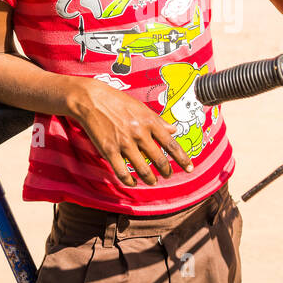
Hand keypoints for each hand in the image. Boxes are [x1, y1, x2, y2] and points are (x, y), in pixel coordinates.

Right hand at [67, 80, 194, 186]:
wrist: (92, 100)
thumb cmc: (118, 101)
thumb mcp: (141, 108)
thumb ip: (158, 120)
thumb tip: (174, 129)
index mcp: (150, 122)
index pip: (171, 144)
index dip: (182, 159)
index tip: (190, 168)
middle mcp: (140, 134)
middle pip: (159, 160)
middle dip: (166, 171)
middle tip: (168, 175)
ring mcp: (124, 143)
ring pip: (143, 169)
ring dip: (150, 179)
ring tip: (152, 181)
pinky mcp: (109, 151)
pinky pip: (123, 172)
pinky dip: (130, 181)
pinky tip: (133, 182)